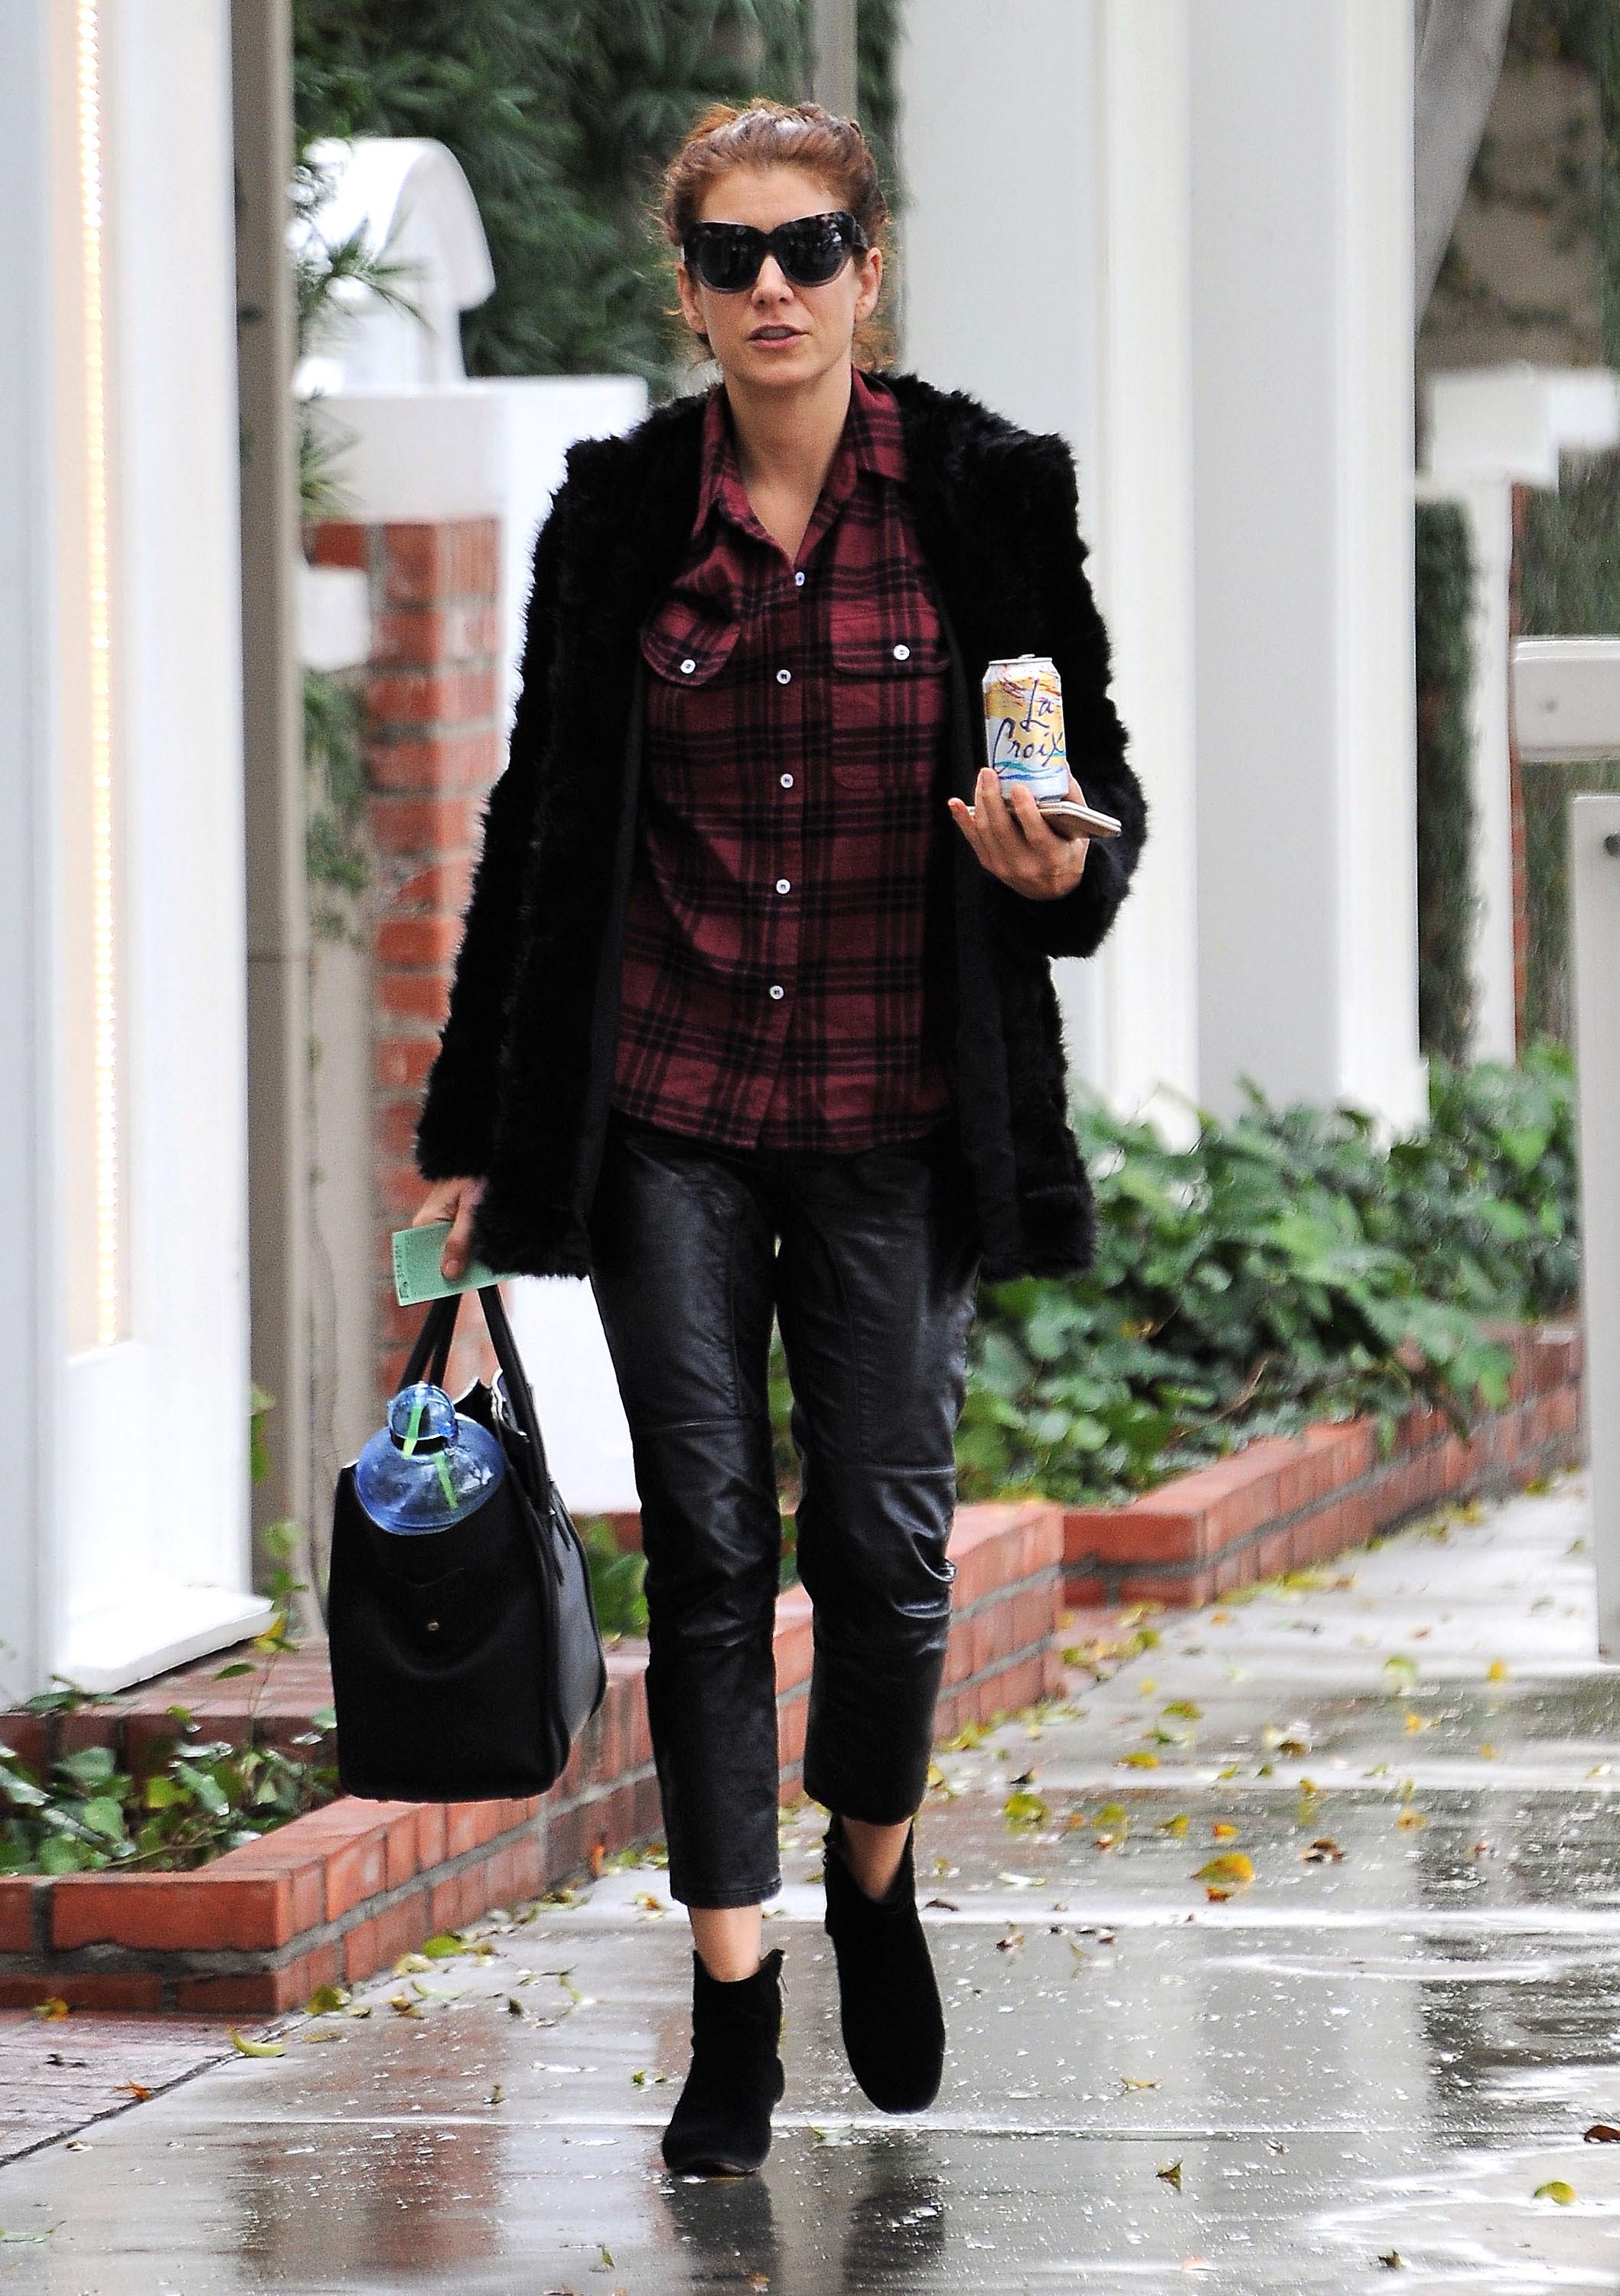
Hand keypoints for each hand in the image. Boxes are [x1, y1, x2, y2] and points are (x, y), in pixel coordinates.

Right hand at [412, 1175, 486, 1280]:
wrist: (487, 1155)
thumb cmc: (475, 1174)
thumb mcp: (471, 1210)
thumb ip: (459, 1241)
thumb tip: (447, 1273)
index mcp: (424, 1223)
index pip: (423, 1258)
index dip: (434, 1276)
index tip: (445, 1289)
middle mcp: (430, 1227)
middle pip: (440, 1258)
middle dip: (457, 1269)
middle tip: (472, 1276)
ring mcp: (444, 1226)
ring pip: (454, 1253)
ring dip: (469, 1260)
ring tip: (484, 1263)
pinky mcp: (458, 1225)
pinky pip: (464, 1245)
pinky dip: (475, 1251)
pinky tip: (487, 1255)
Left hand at [947, 768, 1090, 899]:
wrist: (1052, 890)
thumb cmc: (1067, 853)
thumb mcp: (1080, 833)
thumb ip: (1072, 801)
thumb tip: (1059, 766)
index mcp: (1053, 858)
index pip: (1036, 835)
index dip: (1026, 811)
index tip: (1019, 787)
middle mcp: (1026, 866)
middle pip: (1003, 830)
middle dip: (993, 798)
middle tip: (989, 773)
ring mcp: (1004, 867)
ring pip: (986, 831)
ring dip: (980, 801)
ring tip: (983, 778)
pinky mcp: (990, 865)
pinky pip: (973, 840)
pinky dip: (963, 819)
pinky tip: (955, 803)